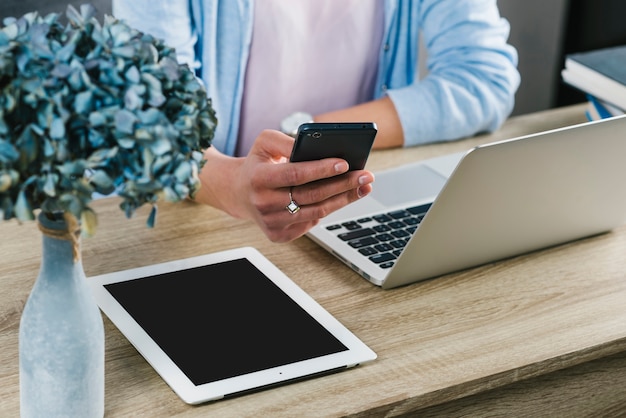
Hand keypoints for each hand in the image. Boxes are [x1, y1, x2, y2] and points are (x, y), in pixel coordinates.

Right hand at [194, 129, 374, 241]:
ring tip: (363, 186)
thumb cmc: (259, 163)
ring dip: (343, 199)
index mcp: (259, 178)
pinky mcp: (279, 235)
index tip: (345, 163)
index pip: (296, 174)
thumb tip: (315, 146)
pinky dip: (328, 210)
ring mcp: (271, 223)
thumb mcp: (265, 143)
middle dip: (343, 184)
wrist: (239, 192)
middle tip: (366, 175)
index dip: (322, 169)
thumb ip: (287, 140)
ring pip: (316, 212)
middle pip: (312, 195)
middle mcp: (263, 204)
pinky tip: (343, 198)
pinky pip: (311, 223)